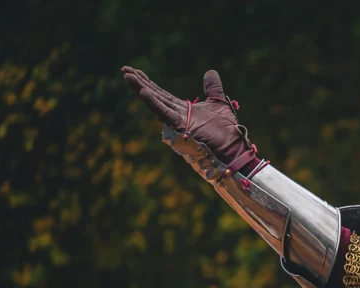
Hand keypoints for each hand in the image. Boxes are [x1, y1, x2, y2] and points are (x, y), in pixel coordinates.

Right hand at [121, 67, 253, 166]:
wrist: (234, 146)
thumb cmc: (227, 130)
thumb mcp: (218, 102)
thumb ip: (212, 88)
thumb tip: (210, 71)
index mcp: (183, 110)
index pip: (161, 94)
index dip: (148, 82)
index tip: (135, 70)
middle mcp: (177, 116)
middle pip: (155, 97)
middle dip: (139, 84)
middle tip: (124, 70)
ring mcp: (178, 122)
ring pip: (156, 103)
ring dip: (141, 90)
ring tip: (128, 77)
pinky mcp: (181, 128)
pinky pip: (165, 114)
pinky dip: (154, 103)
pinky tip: (143, 92)